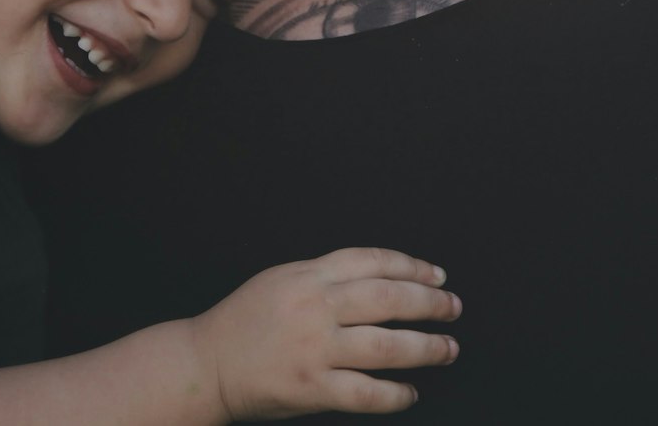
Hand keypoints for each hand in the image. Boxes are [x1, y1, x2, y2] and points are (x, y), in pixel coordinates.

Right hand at [189, 247, 460, 418]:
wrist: (204, 365)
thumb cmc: (243, 322)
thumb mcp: (282, 279)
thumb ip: (326, 275)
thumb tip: (381, 276)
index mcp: (310, 275)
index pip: (375, 262)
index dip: (413, 267)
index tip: (437, 276)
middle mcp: (316, 306)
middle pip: (390, 298)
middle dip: (430, 303)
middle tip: (453, 309)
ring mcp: (314, 348)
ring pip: (386, 345)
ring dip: (426, 348)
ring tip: (447, 349)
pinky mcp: (310, 387)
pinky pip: (365, 392)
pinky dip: (395, 394)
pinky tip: (410, 392)